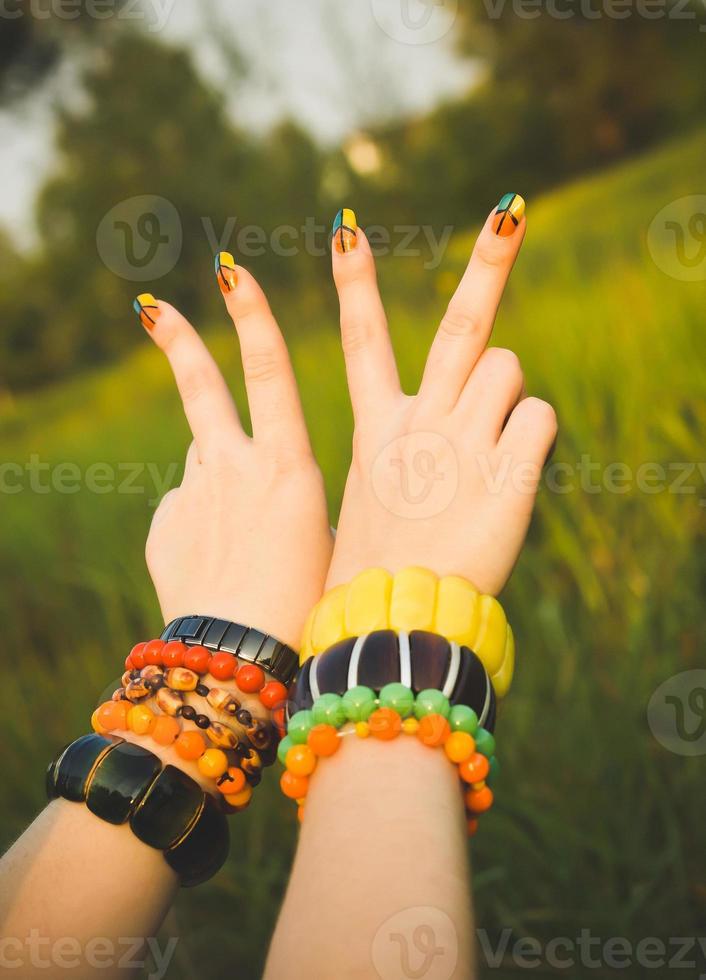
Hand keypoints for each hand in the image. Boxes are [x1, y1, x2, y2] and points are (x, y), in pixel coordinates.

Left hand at [136, 256, 331, 649]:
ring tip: (243, 531)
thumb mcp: (324, 536)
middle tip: (152, 307)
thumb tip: (265, 483)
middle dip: (179, 341)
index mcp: (288, 465)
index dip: (253, 317)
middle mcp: (234, 467)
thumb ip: (290, 495)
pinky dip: (201, 522)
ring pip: (204, 457)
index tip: (232, 272)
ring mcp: (193, 494)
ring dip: (220, 473)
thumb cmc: (307, 600)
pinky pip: (186, 506)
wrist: (243, 655)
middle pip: (202, 389)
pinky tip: (217, 562)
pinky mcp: (165, 524)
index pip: (269, 372)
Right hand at [327, 199, 556, 593]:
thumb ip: (398, 445)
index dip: (357, 284)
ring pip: (508, 369)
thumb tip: (433, 415)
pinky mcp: (508, 474)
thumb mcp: (371, 494)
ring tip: (484, 450)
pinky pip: (539, 417)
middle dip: (488, 264)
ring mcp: (465, 446)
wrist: (397, 620)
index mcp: (377, 429)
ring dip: (505, 397)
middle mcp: (421, 424)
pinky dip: (531, 435)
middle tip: (511, 212)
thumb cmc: (377, 564)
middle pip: (462, 327)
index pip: (366, 342)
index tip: (347, 228)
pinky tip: (507, 475)